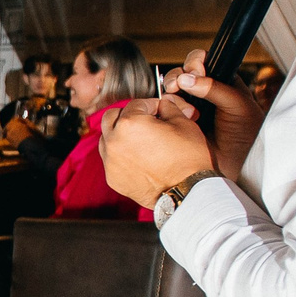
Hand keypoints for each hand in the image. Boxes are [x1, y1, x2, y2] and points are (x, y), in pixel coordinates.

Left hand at [99, 99, 214, 208]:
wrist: (188, 193)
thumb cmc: (188, 159)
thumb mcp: (183, 123)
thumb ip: (168, 108)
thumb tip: (162, 105)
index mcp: (129, 123)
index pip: (136, 104)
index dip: (151, 105)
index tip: (159, 109)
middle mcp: (114, 141)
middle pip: (112, 117)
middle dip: (128, 115)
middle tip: (145, 120)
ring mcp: (110, 162)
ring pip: (107, 138)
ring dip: (120, 134)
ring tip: (141, 140)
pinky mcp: (112, 178)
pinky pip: (111, 159)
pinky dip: (121, 155)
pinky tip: (139, 158)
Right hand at [161, 48, 263, 178]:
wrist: (237, 168)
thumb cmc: (246, 136)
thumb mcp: (238, 106)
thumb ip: (215, 88)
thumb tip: (187, 78)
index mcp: (223, 83)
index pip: (205, 62)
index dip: (195, 61)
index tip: (195, 69)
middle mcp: (204, 93)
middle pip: (182, 73)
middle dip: (178, 77)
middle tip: (178, 86)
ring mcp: (189, 109)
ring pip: (172, 92)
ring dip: (175, 97)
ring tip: (189, 112)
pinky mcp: (178, 124)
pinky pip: (165, 110)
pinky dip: (167, 110)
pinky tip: (179, 118)